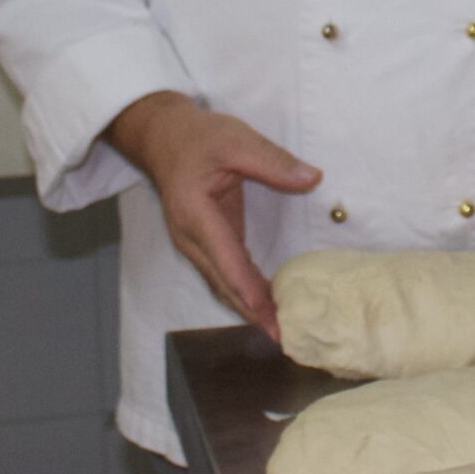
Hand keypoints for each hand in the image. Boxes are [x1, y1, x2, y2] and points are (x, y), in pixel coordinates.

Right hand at [107, 92, 319, 338]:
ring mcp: (193, 242)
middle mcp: (190, 236)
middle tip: (284, 337)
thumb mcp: (237, 140)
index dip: (251, 293)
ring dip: (248, 307)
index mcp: (196, 214)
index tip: (273, 318)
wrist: (163, 135)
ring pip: (221, 283)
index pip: (227, 262)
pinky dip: (243, 290)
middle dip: (253, 312)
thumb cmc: (199, 136)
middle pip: (223, 283)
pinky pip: (223, 272)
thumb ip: (273, 162)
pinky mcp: (203, 240)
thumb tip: (311, 178)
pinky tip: (265, 302)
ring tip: (279, 329)